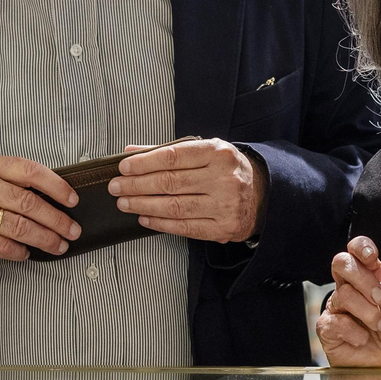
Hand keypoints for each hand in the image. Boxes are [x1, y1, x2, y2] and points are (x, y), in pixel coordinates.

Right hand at [0, 154, 78, 268]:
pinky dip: (19, 251)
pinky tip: (27, 252)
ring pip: (19, 227)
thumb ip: (13, 181)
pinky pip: (3, 246)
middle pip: (27, 203)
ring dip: (44, 239)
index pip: (29, 171)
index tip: (72, 199)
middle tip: (72, 230)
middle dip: (56, 219)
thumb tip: (56, 197)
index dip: (55, 186)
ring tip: (58, 245)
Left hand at [107, 138, 265, 243]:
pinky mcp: (223, 228)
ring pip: (174, 206)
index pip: (173, 157)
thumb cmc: (228, 170)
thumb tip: (131, 152)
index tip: (124, 167)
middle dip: (137, 185)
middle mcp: (223, 178)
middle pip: (170, 182)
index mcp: (219, 153)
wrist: (263, 195)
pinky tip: (145, 218)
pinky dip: (160, 223)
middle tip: (117, 187)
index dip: (144, 163)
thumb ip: (169, 151)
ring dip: (144, 205)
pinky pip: (184, 227)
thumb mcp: (205, 151)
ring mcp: (224, 205)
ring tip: (125, 203)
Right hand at [316, 237, 380, 367]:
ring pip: (342, 294)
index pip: (356, 251)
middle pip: (341, 263)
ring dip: (366, 311)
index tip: (371, 257)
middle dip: (362, 278)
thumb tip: (379, 289)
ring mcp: (337, 309)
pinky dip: (353, 331)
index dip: (361, 247)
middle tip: (380, 299)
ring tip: (379, 325)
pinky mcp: (327, 330)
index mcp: (370, 278)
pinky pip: (333, 321)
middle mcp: (351, 289)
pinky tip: (363, 339)